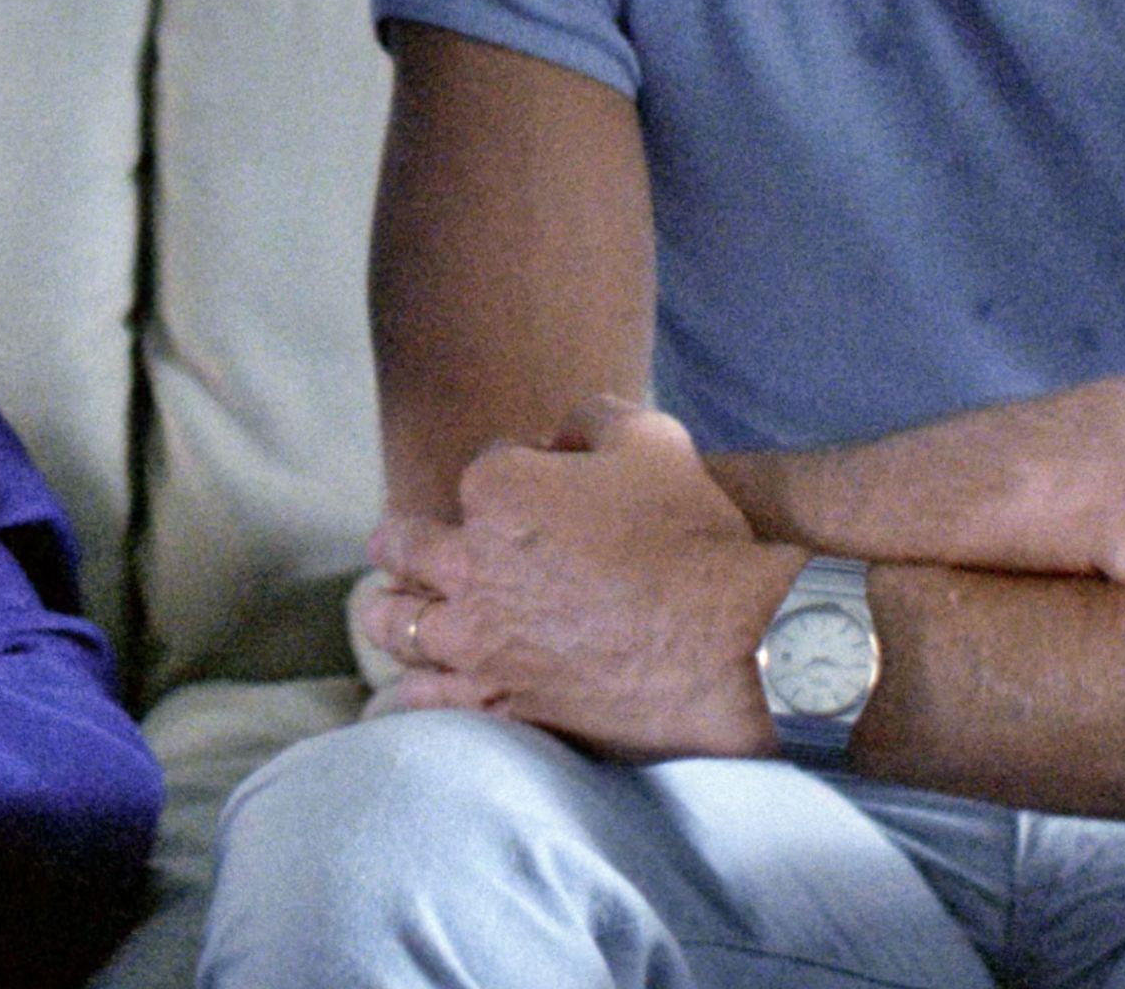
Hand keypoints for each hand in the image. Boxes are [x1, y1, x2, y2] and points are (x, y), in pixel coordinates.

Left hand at [358, 396, 787, 761]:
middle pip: (403, 546)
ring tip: (395, 612)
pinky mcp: (495, 704)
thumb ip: (593, 420)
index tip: (537, 492)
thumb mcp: (653, 440)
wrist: (730, 645)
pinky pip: (421, 700)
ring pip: (393, 623)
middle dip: (406, 541)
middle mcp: (468, 565)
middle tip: (408, 548)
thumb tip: (564, 433)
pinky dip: (409, 689)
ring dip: (393, 611)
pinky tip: (405, 688)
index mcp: (497, 490)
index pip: (480, 469)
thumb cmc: (692, 538)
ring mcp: (475, 641)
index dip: (510, 475)